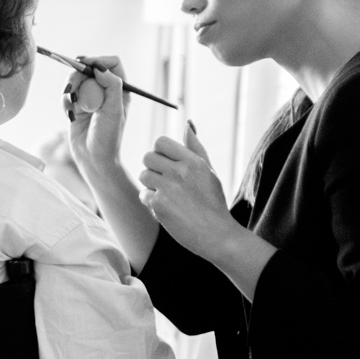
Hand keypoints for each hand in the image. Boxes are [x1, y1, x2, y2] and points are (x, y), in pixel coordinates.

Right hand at [63, 53, 129, 178]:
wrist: (93, 159)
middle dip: (78, 75)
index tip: (85, 64)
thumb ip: (111, 86)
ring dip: (69, 89)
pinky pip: (67, 96)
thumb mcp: (115, 110)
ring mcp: (90, 99)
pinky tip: (68, 114)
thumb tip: (99, 68)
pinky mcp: (76, 107)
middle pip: (89, 69)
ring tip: (69, 103)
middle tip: (70, 87)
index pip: (112, 64)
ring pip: (76, 81)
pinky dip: (65, 102)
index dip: (98, 60)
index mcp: (120, 89)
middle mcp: (105, 91)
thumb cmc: (108, 137)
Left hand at [139, 128, 236, 259]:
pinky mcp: (158, 204)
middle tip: (166, 180)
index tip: (167, 163)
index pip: (160, 142)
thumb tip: (187, 124)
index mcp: (194, 161)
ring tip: (168, 195)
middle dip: (153, 168)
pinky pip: (143, 194)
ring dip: (151, 185)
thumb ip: (196, 148)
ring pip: (143, 175)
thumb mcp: (209, 172)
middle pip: (147, 157)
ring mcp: (168, 188)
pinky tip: (167, 208)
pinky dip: (151, 201)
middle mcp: (181, 171)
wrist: (216, 234)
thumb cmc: (213, 202)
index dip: (159, 152)